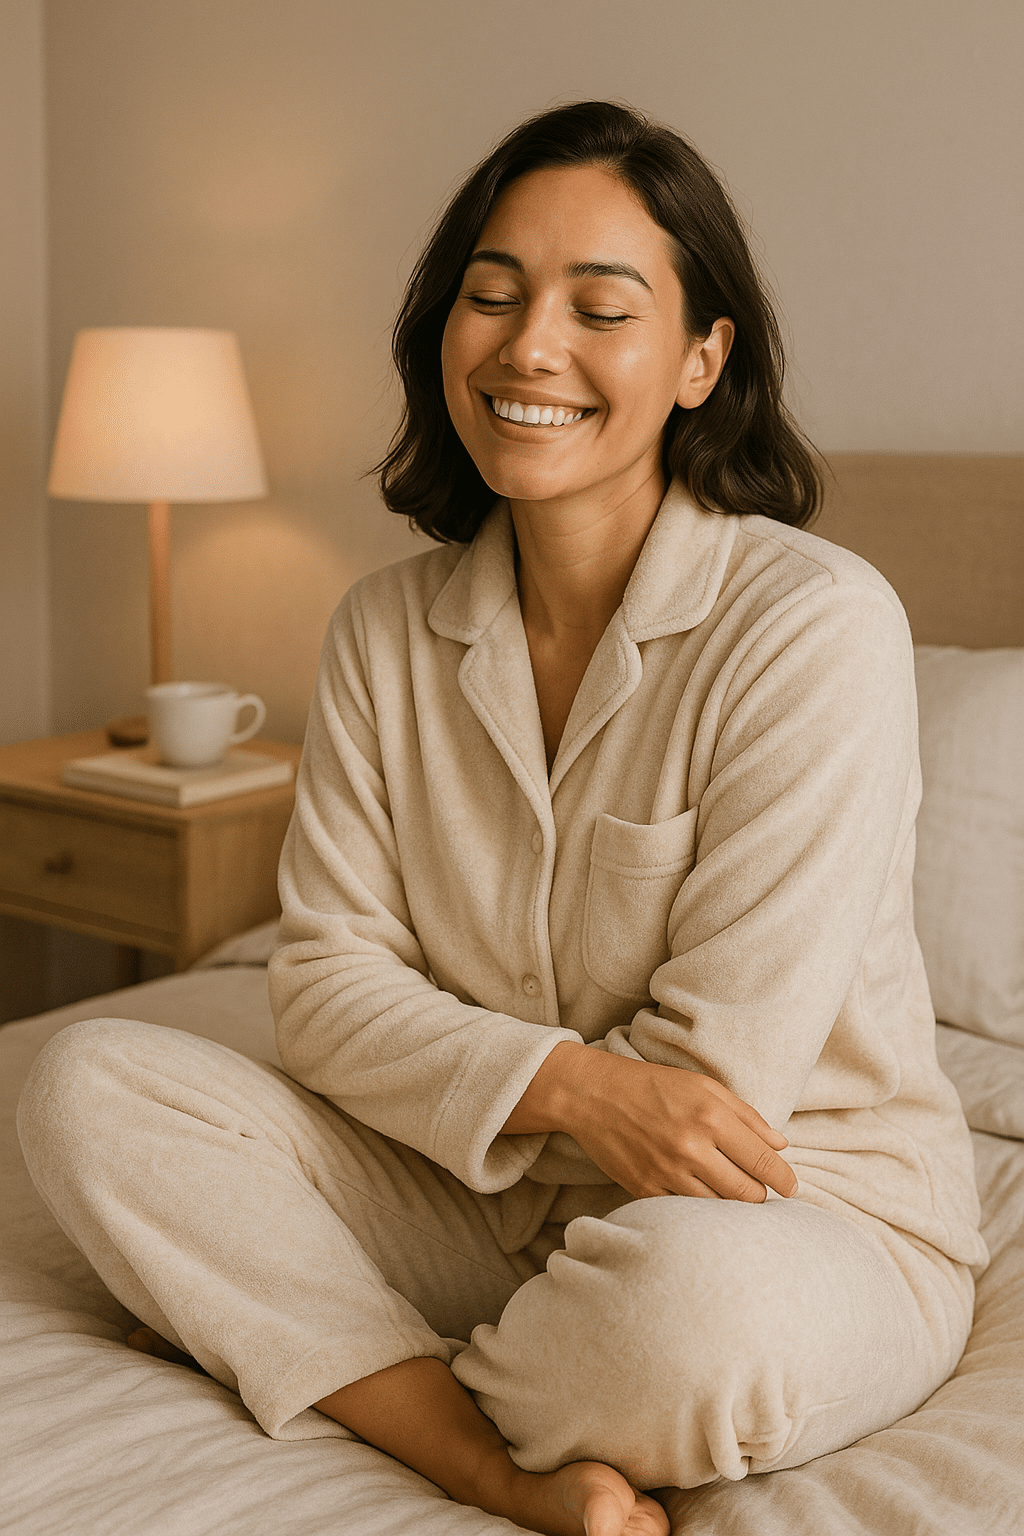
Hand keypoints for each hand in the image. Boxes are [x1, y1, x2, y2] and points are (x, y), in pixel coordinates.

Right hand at [503, 1042, 796, 1201]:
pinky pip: (686, 1213)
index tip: (792, 1187)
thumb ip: (746, 1116)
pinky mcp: (646, 1190)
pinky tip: (703, 1198)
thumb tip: (781, 1145)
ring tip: (733, 1195)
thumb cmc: (654, 1085)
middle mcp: (692, 1147)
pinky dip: (700, 1210)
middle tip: (760, 1190)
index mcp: (711, 1117)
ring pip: (719, 1209)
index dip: (784, 1180)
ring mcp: (667, 1172)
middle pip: (747, 1194)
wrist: (594, 1095)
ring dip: (731, 1205)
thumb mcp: (704, 1086)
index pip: (763, 1162)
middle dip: (760, 1195)